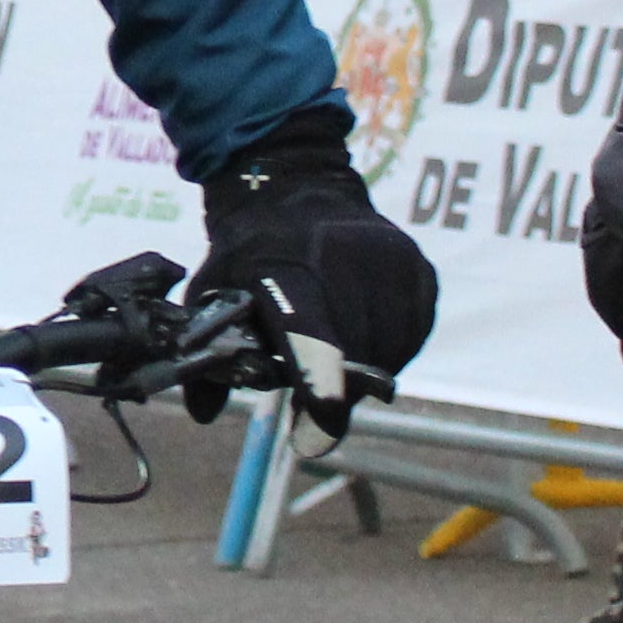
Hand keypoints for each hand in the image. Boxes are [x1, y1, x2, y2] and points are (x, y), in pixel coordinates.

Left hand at [195, 111, 437, 432]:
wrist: (298, 186)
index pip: (314, 340)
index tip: (315, 436)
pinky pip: (413, 333)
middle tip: (311, 410)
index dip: (319, 394)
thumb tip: (203, 413)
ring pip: (391, 350)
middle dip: (335, 394)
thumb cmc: (250, 251)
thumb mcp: (214, 289)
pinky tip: (362, 343)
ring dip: (366, 376)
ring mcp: (391, 260)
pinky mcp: (419, 267)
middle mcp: (347, 258)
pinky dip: (391, 352)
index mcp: (289, 266)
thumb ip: (205, 352)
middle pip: (357, 356)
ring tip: (334, 371)